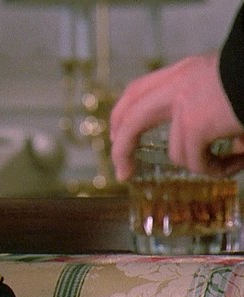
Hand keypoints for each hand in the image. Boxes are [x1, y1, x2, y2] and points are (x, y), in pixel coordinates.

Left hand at [110, 53, 243, 180]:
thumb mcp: (224, 86)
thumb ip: (205, 107)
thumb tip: (213, 147)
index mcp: (183, 72)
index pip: (137, 91)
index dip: (122, 115)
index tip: (116, 134)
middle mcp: (177, 85)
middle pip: (130, 118)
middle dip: (121, 148)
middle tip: (122, 172)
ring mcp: (184, 106)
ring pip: (178, 153)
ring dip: (204, 165)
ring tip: (233, 162)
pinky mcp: (196, 125)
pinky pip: (198, 163)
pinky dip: (218, 170)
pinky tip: (238, 162)